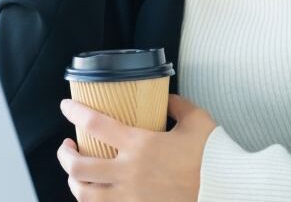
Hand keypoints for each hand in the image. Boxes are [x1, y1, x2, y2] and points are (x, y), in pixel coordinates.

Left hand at [56, 93, 217, 200]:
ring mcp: (131, 197)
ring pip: (85, 195)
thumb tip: (167, 99)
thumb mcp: (197, 121)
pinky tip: (97, 194)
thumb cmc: (214, 157)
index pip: (94, 124)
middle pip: (78, 166)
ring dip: (74, 183)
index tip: (66, 106)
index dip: (74, 112)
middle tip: (67, 146)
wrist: (226, 191)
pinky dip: (95, 201)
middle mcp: (129, 172)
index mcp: (140, 144)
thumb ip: (178, 106)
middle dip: (65, 155)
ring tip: (76, 174)